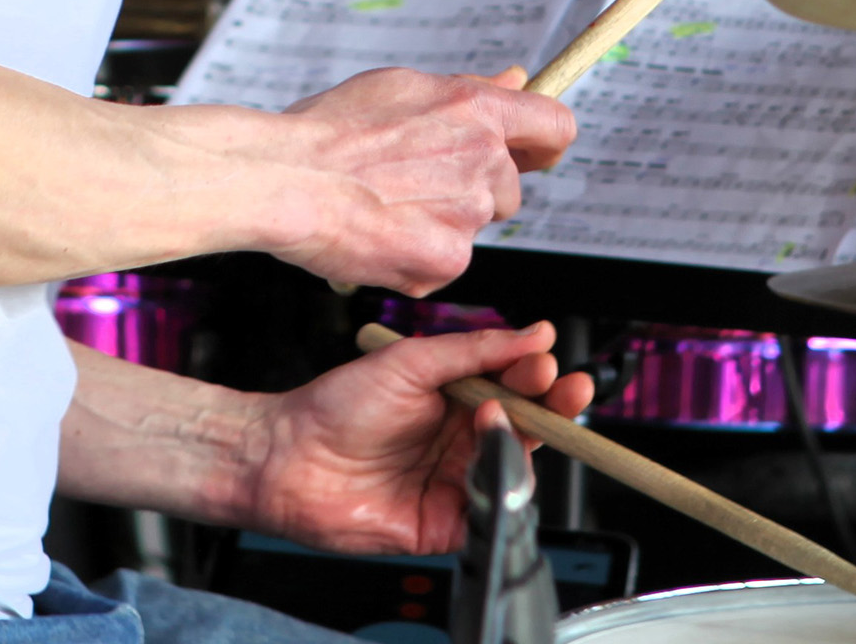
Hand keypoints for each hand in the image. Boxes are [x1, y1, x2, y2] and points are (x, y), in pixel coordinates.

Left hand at [241, 322, 594, 554]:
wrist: (288, 458)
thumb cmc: (339, 405)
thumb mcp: (413, 361)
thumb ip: (477, 350)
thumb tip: (533, 332)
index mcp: (457, 396)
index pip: (515, 385)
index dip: (538, 375)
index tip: (549, 362)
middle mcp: (461, 437)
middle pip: (524, 426)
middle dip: (553, 407)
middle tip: (568, 390)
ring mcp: (454, 480)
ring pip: (512, 466)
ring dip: (521, 441)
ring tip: (504, 415)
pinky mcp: (443, 522)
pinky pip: (487, 512)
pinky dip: (501, 491)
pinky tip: (496, 463)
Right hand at [264, 67, 576, 294]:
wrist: (286, 180)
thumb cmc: (332, 128)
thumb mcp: (404, 87)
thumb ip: (470, 90)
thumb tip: (517, 80)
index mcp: (477, 108)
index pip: (556, 127)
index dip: (545, 144)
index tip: (533, 155)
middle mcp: (484, 159)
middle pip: (510, 189)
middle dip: (477, 190)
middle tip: (417, 184)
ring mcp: (468, 214)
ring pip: (472, 226)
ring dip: (443, 222)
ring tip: (385, 205)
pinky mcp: (446, 260)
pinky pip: (445, 263)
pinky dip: (417, 256)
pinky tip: (378, 235)